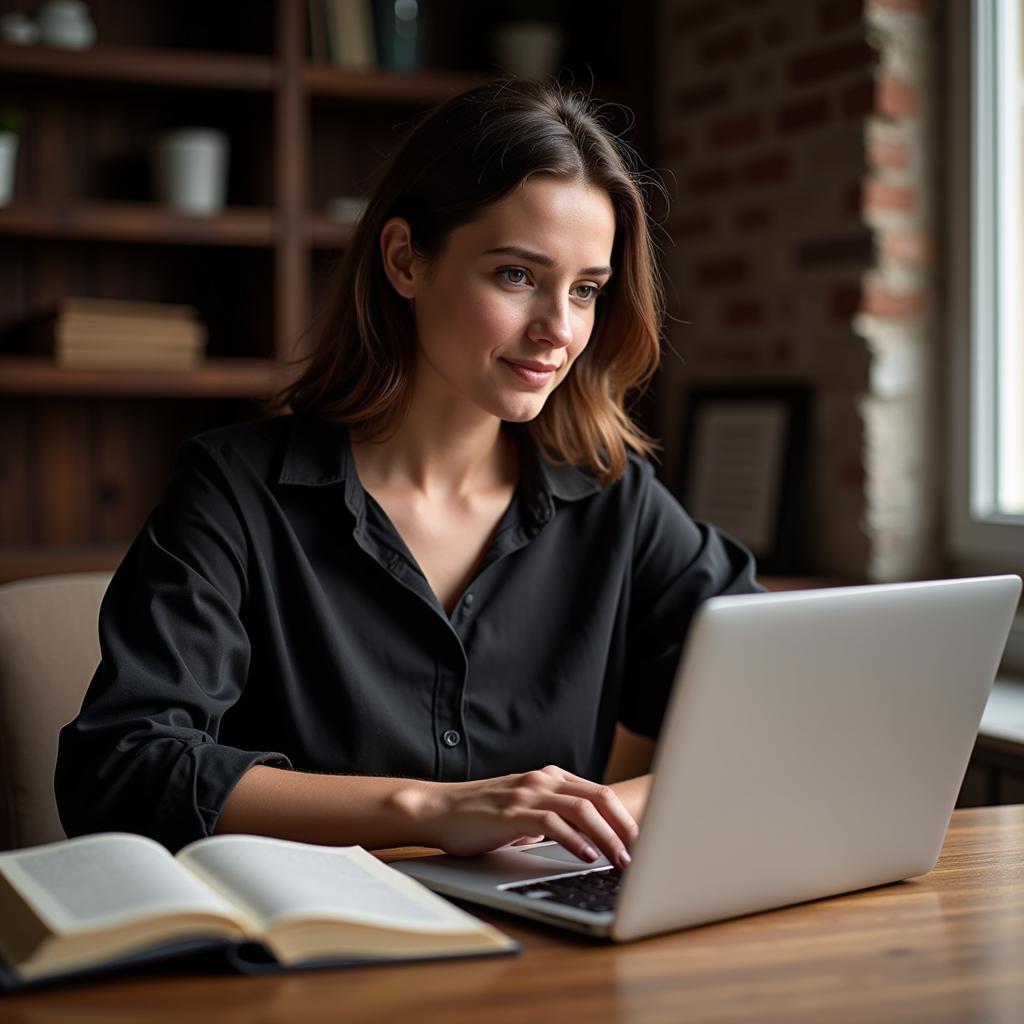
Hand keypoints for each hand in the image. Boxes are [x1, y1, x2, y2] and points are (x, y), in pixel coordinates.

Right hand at [415, 765, 637, 867]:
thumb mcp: (524, 811)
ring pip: (582, 810)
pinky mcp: (512, 812)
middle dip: (626, 827)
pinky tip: (587, 857)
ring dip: (608, 837)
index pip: (600, 793)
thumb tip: (587, 840)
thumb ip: (553, 817)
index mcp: (550, 777)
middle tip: (644, 853)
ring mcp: (528, 793)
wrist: (439, 809)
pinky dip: (575, 840)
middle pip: (599, 797)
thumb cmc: (480, 815)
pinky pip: (553, 823)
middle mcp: (543, 780)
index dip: (625, 817)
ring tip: (622, 860)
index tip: (643, 841)